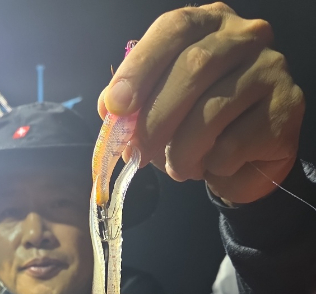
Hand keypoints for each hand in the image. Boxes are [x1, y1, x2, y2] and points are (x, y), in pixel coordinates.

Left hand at [98, 2, 304, 203]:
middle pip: (193, 67)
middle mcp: (245, 35)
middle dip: (155, 119)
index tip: (116, 108)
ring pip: (212, 112)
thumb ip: (134, 104)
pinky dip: (212, 166)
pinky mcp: (286, 108)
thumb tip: (109, 108)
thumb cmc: (197, 128)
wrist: (245, 161)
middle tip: (138, 154)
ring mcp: (270, 68)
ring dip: (182, 151)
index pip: (174, 29)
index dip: (140, 68)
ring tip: (177, 167)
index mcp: (208, 23)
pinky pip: (234, 144)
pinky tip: (214, 166)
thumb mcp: (159, 110)